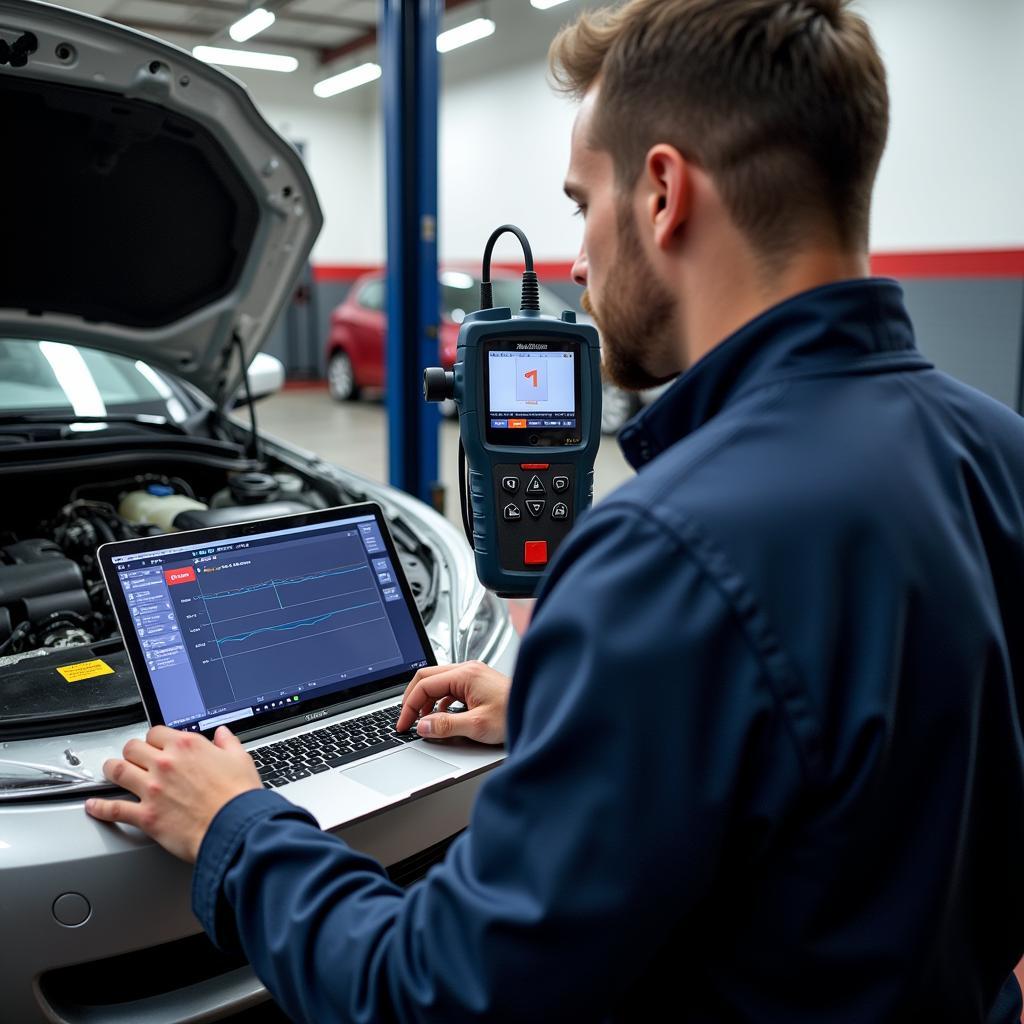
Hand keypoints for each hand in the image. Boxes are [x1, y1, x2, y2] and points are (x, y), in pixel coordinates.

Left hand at [85, 725, 261, 862]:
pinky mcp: (146, 816)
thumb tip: (223, 734)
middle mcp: (166, 763)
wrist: (234, 827)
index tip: (157, 745)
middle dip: (132, 751)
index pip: (157, 732)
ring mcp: (152, 789)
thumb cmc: (239, 796)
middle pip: (133, 747)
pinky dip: (100, 808)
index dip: (155, 739)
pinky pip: (114, 809)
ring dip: (111, 770)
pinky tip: (93, 806)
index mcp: (187, 746)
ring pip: (118, 771)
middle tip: (133, 758)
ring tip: (110, 771)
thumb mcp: (240, 759)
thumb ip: (228, 743)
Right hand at [396, 661, 510, 745]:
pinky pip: (450, 688)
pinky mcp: (478, 684)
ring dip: (427, 701)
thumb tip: (422, 726)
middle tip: (407, 720)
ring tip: (423, 721)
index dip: (409, 706)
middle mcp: (468, 670)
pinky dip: (440, 702)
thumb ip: (446, 726)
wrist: (540, 711)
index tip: (404, 724)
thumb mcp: (477, 725)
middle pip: (427, 678)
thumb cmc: (515, 713)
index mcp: (465, 674)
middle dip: (414, 700)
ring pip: (438, 683)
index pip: (424, 685)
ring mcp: (473, 675)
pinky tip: (443, 716)